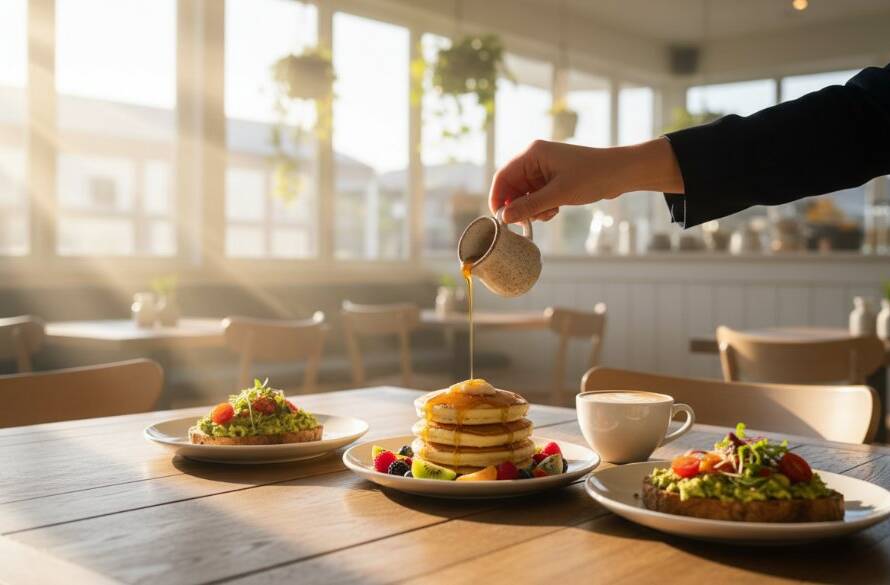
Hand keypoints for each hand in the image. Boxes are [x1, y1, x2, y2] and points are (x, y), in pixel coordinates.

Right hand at [489, 137, 683, 223]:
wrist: (622, 172)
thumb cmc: (592, 176)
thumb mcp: (558, 195)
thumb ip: (529, 206)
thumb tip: (505, 218)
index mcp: (533, 154)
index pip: (503, 176)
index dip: (498, 198)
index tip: (500, 219)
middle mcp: (536, 159)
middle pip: (513, 187)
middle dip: (518, 206)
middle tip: (526, 222)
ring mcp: (545, 169)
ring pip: (525, 194)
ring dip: (532, 209)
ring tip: (547, 215)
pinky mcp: (554, 179)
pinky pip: (538, 196)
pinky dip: (542, 207)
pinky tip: (554, 211)